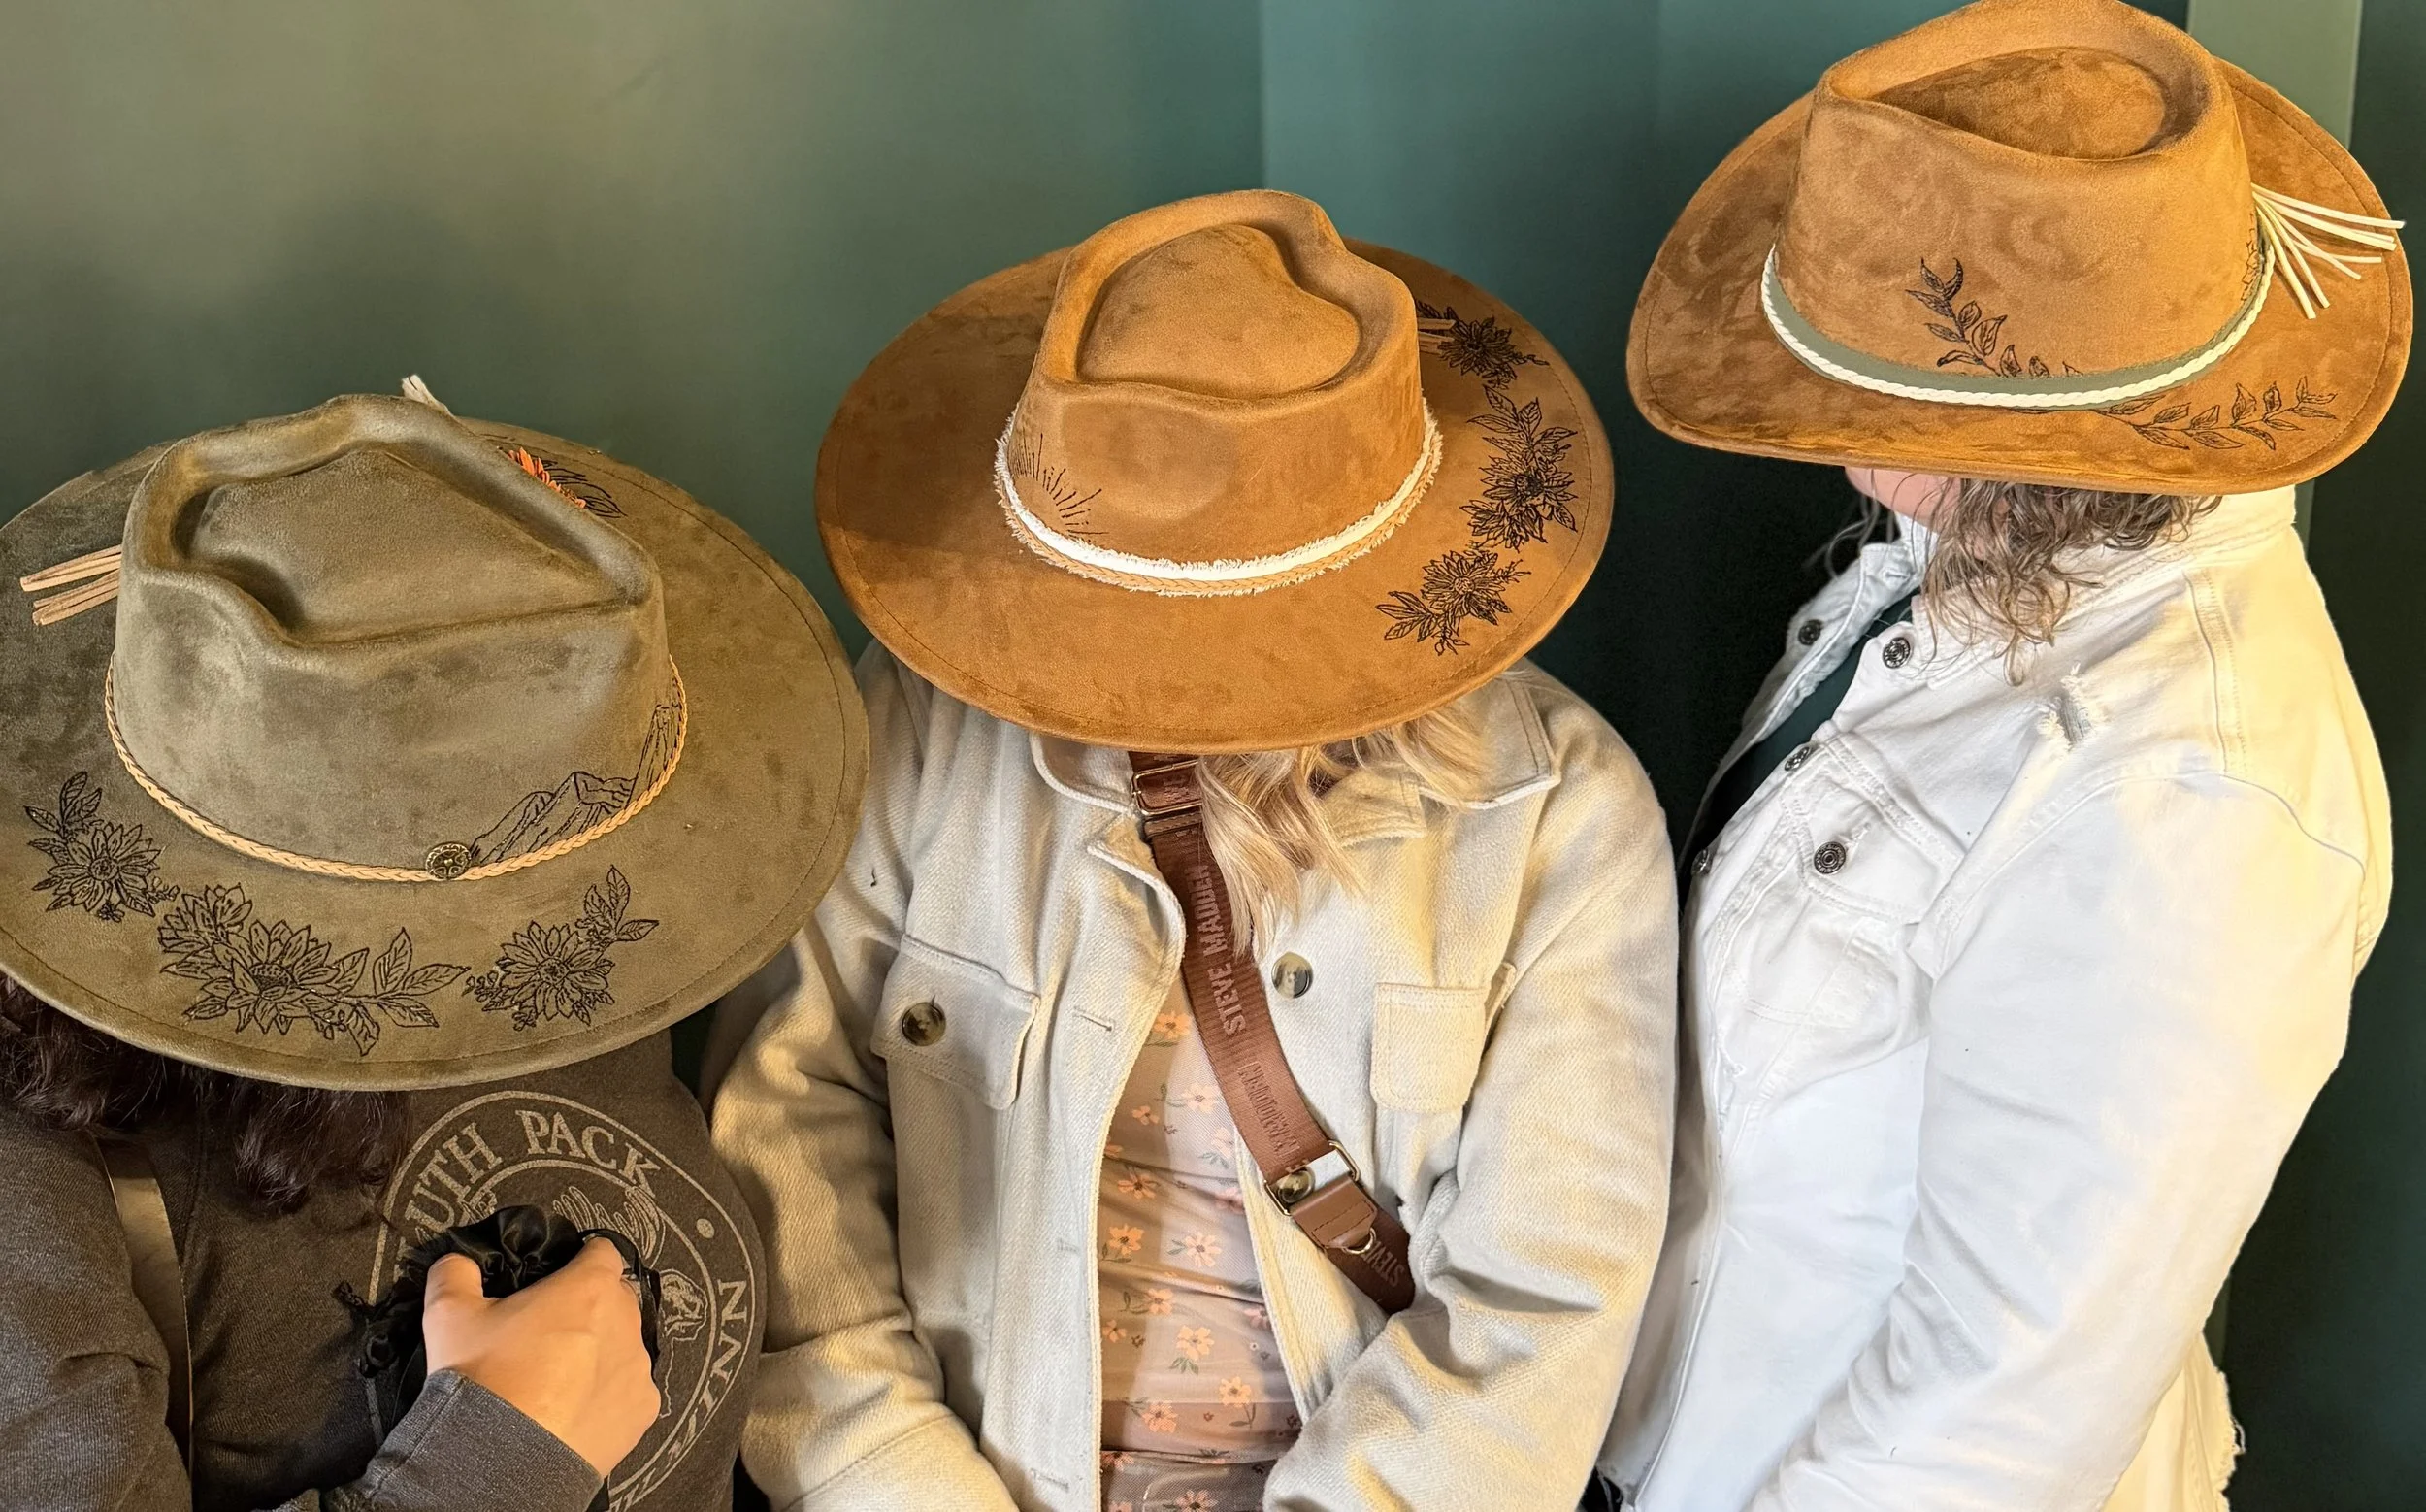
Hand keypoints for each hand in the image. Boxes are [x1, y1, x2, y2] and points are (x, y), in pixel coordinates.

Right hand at [420, 1236, 659, 1476]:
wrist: (500, 1457)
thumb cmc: (483, 1379)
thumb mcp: (449, 1316)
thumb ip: (455, 1275)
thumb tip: (456, 1263)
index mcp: (590, 1289)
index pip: (602, 1252)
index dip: (583, 1258)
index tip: (564, 1272)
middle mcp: (626, 1323)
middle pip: (616, 1300)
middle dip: (590, 1307)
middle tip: (550, 1331)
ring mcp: (638, 1370)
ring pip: (624, 1347)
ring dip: (601, 1353)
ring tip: (558, 1379)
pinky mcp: (641, 1411)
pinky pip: (629, 1392)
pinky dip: (608, 1396)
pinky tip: (574, 1409)